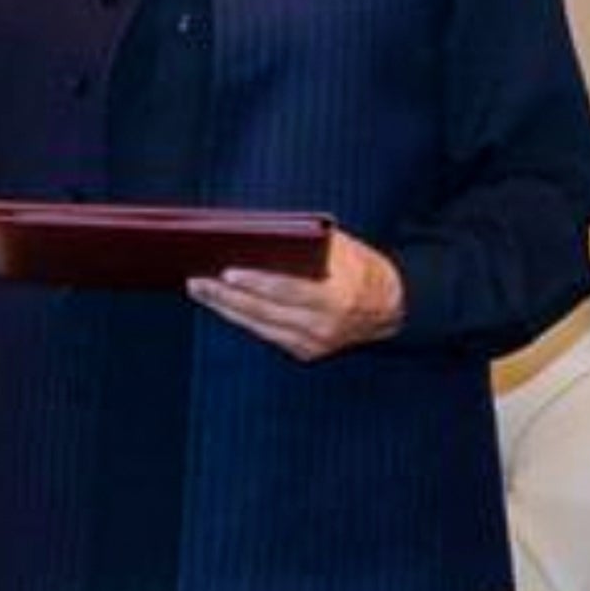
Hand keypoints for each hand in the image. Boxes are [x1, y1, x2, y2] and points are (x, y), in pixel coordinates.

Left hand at [190, 231, 404, 360]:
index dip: (255, 283)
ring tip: (200, 291)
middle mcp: (325, 327)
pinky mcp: (307, 353)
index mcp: (338, 297)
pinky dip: (245, 319)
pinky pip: (268, 335)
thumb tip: (258, 237)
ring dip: (227, 309)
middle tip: (196, 281)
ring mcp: (315, 344)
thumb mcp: (343, 249)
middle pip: (265, 312)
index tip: (225, 272)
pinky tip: (223, 305)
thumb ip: (309, 245)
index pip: (288, 290)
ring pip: (261, 327)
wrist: (392, 307)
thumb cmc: (363, 267)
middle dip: (226, 297)